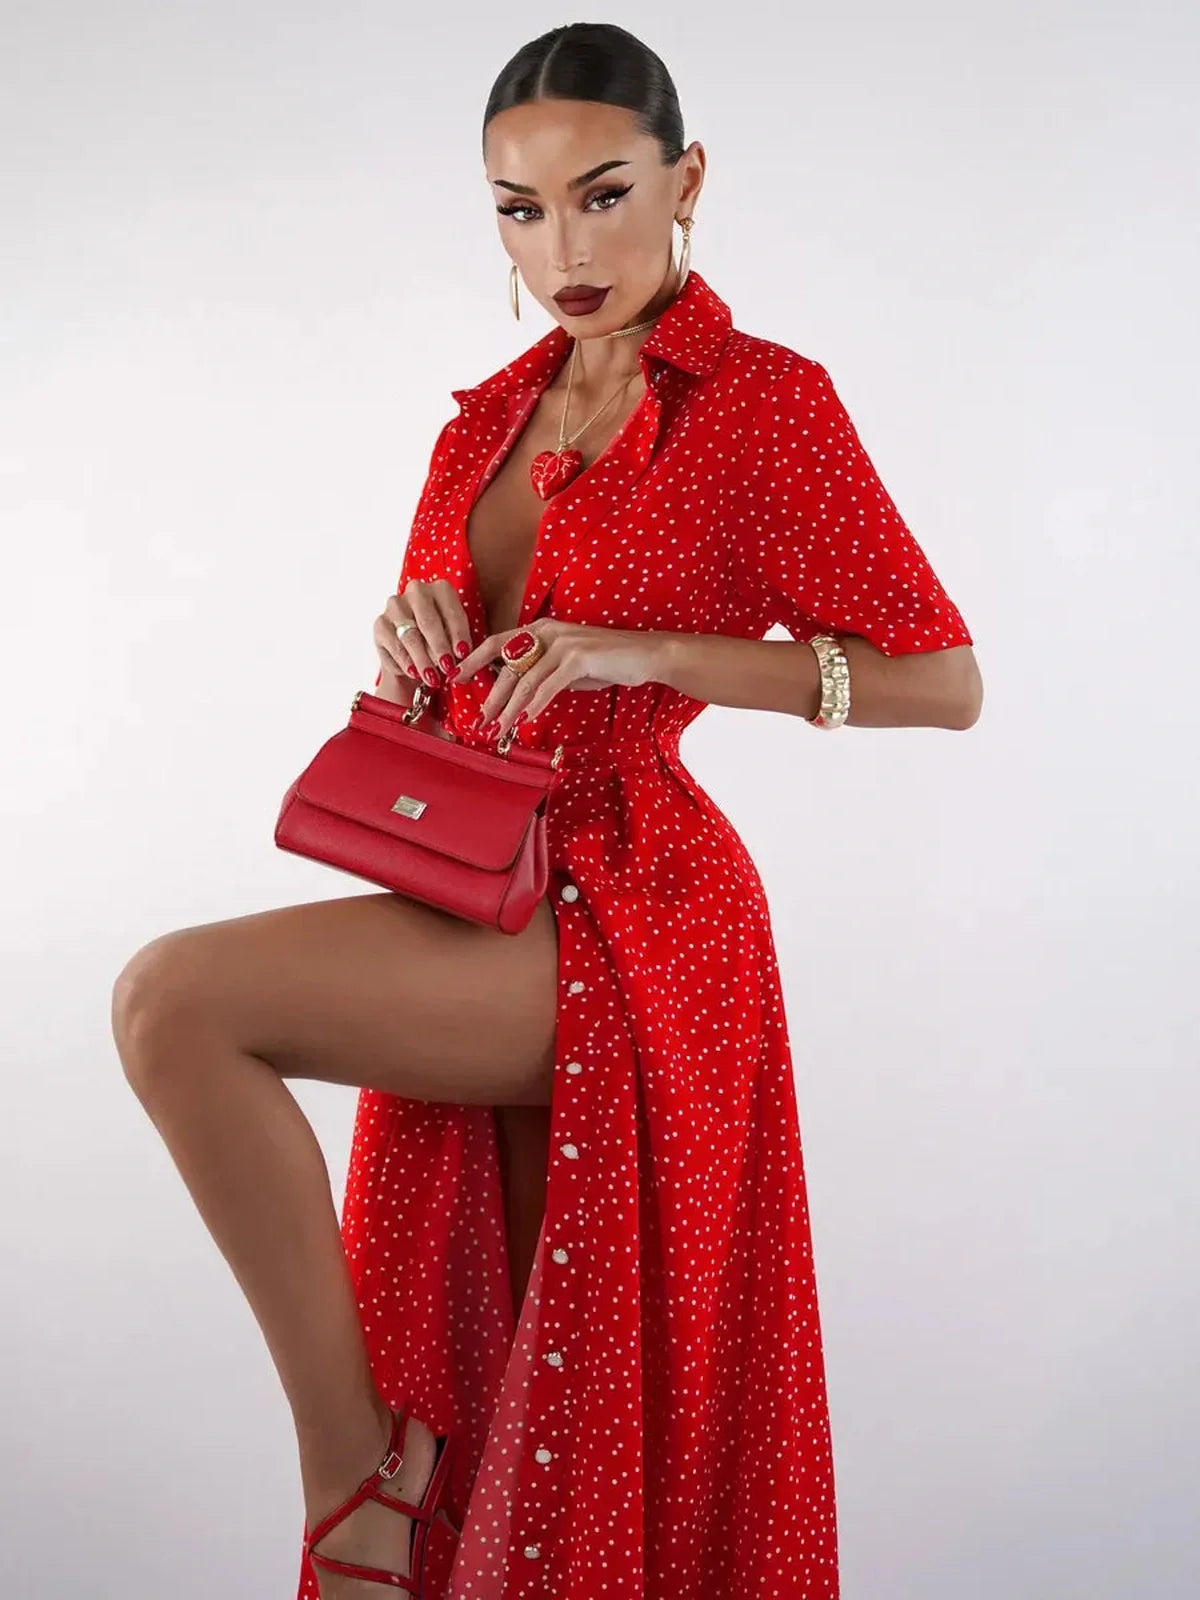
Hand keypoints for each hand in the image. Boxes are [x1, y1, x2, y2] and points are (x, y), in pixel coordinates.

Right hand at [373, 579, 472, 689]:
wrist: (415, 652)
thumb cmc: (443, 641)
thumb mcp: (456, 640)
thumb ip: (460, 646)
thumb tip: (462, 660)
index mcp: (441, 589)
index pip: (451, 611)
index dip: (458, 634)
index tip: (463, 653)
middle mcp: (417, 591)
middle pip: (428, 621)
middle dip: (439, 647)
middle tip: (448, 667)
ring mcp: (395, 606)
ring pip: (410, 636)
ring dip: (423, 659)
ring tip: (433, 678)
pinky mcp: (380, 624)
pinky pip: (393, 646)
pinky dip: (405, 662)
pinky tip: (414, 674)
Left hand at [454, 619, 662, 739]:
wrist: (644, 654)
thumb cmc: (606, 662)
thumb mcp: (567, 665)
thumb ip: (543, 672)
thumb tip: (517, 692)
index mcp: (540, 629)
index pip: (497, 643)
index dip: (474, 660)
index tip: (456, 679)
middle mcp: (546, 631)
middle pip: (507, 667)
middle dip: (491, 698)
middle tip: (479, 722)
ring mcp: (562, 642)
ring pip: (524, 680)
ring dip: (509, 709)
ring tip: (499, 729)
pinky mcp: (578, 657)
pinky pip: (548, 685)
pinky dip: (535, 704)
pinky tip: (525, 720)